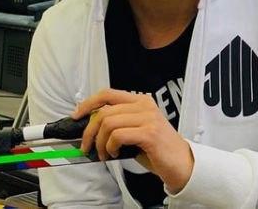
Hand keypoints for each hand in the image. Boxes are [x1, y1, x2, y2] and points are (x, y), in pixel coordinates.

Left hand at [72, 88, 194, 192]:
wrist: (181, 164)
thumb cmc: (156, 149)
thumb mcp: (136, 130)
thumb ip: (119, 123)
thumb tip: (91, 128)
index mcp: (140, 101)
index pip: (108, 94)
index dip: (88, 103)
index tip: (77, 115)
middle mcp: (144, 105)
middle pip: (104, 111)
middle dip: (89, 131)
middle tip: (87, 146)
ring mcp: (148, 118)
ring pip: (108, 123)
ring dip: (100, 142)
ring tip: (104, 154)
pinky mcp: (149, 133)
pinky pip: (118, 136)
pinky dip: (110, 147)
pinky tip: (115, 153)